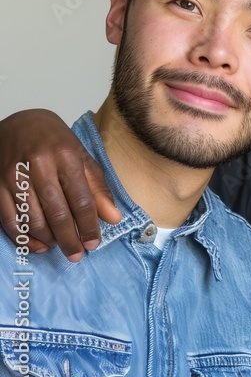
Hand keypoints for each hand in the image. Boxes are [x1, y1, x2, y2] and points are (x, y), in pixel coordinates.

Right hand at [0, 109, 121, 261]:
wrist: (19, 122)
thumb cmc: (56, 142)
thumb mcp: (82, 157)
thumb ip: (98, 188)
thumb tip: (114, 218)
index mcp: (65, 156)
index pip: (81, 199)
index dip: (89, 224)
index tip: (94, 243)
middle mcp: (38, 165)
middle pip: (56, 212)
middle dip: (69, 238)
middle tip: (77, 255)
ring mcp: (14, 175)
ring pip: (32, 218)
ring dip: (48, 238)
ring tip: (60, 247)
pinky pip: (9, 218)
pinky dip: (24, 236)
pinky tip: (38, 244)